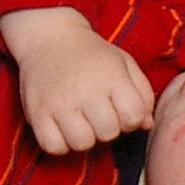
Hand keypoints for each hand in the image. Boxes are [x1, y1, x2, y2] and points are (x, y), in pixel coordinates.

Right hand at [0, 7, 154, 154]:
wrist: (48, 38)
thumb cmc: (91, 55)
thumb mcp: (124, 63)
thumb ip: (142, 93)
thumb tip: (147, 124)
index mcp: (111, 76)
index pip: (133, 117)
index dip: (131, 118)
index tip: (119, 107)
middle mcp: (85, 89)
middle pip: (109, 132)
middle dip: (107, 127)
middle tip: (97, 112)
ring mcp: (59, 102)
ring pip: (82, 143)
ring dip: (84, 137)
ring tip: (79, 120)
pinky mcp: (37, 112)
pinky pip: (53, 146)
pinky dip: (59, 143)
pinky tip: (62, 128)